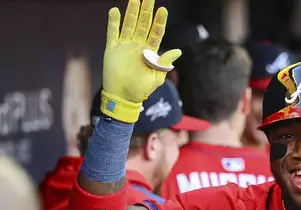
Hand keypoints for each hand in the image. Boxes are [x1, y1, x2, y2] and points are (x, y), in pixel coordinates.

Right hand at [101, 0, 180, 122]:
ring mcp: (125, 46)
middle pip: (143, 24)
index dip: (159, 22)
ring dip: (132, 12)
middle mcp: (138, 46)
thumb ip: (164, 62)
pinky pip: (112, 33)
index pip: (156, 33)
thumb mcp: (156, 77)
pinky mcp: (112, 50)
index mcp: (150, 53)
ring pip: (129, 25)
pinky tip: (115, 11)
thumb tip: (177, 51)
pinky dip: (113, 22)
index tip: (163, 9)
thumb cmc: (141, 90)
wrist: (123, 98)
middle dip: (146, 11)